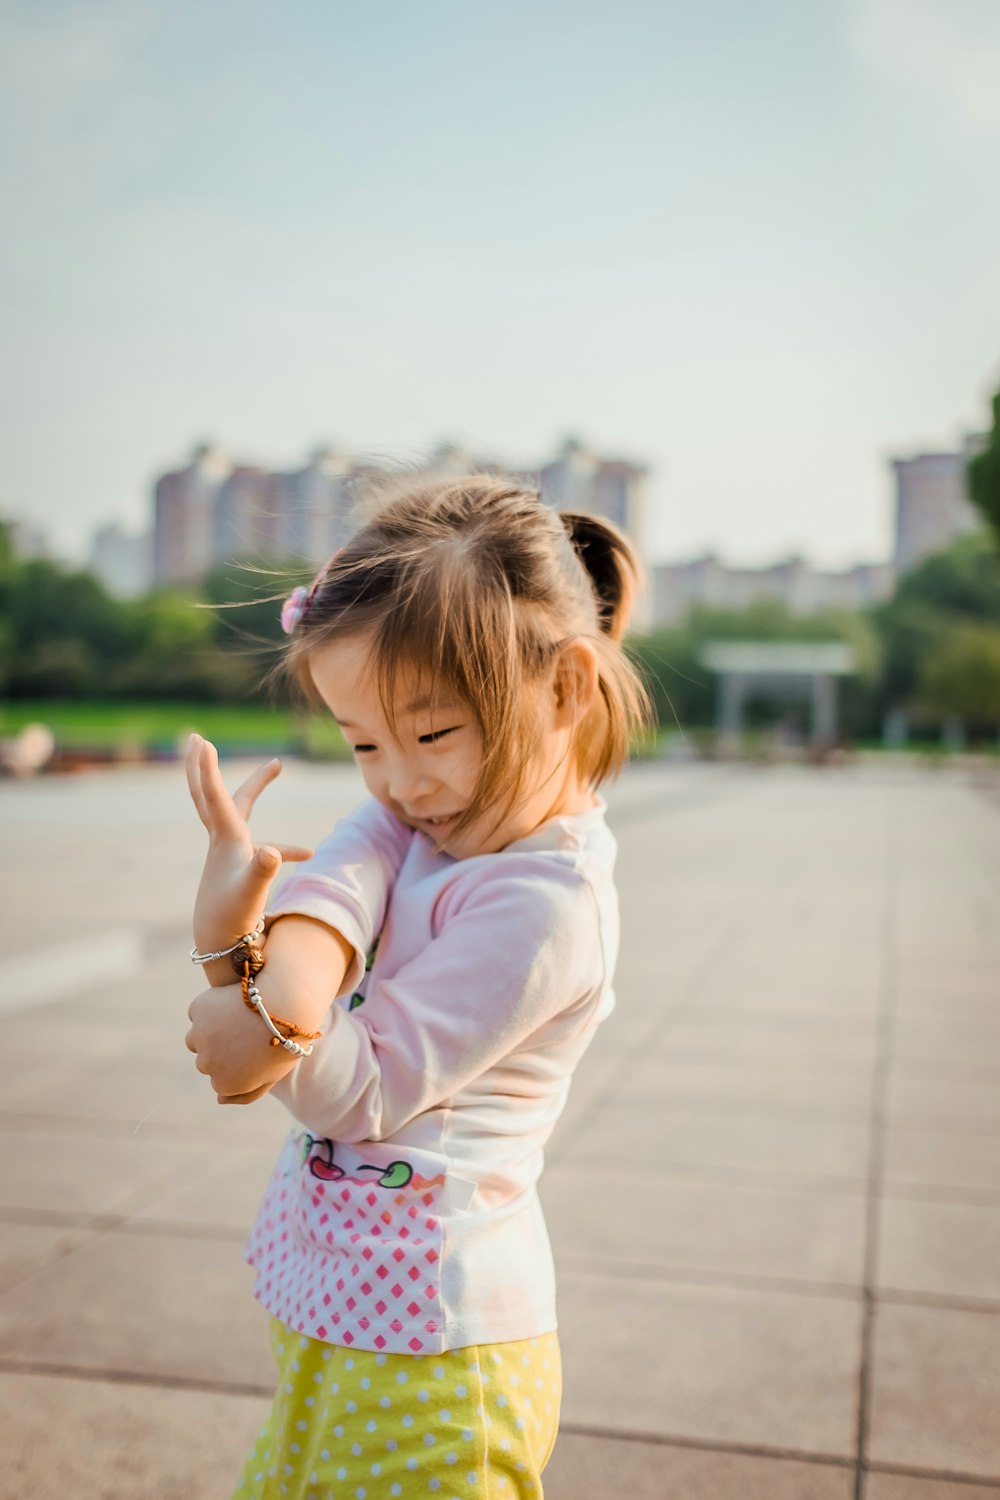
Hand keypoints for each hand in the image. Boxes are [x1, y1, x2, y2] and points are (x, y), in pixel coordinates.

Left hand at [186, 734, 312, 955]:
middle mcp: (223, 840)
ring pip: (237, 810)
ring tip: (276, 764)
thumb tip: (273, 852)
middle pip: (211, 795)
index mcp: (225, 839)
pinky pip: (263, 845)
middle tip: (199, 739)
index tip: (201, 740)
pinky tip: (309, 854)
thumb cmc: (233, 919)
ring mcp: (230, 854)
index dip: (207, 768)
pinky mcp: (240, 868)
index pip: (213, 796)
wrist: (218, 946)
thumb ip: (263, 870)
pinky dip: (285, 846)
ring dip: (255, 786)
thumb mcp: (251, 892)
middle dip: (206, 766)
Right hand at [186, 983, 299, 1103]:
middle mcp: (207, 1064)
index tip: (254, 1051)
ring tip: (236, 1020)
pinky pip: (198, 1013)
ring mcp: (199, 1036)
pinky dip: (208, 1010)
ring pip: (195, 1038)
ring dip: (207, 1033)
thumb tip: (219, 1099)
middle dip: (220, 1050)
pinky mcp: (198, 1010)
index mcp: (225, 1084)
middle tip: (246, 1034)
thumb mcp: (272, 1076)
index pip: (220, 1080)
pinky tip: (231, 1005)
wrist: (287, 1003)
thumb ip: (246, 1095)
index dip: (238, 1064)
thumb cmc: (285, 1041)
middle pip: (206, 1061)